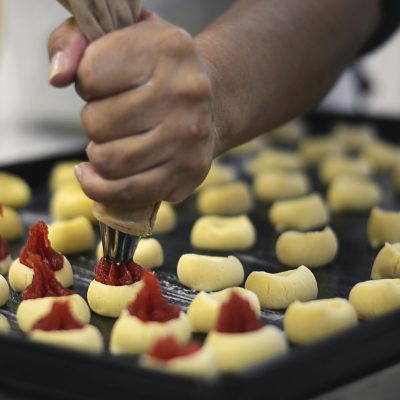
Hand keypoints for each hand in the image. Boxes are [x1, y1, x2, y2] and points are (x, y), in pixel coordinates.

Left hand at [48, 11, 217, 206]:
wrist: (208, 99)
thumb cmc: (156, 69)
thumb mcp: (119, 33)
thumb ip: (74, 41)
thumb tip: (58, 77)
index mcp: (168, 49)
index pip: (90, 76)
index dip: (86, 83)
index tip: (104, 83)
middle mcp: (185, 94)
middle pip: (97, 123)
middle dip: (93, 122)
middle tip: (111, 116)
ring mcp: (190, 139)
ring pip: (108, 162)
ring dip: (98, 154)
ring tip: (110, 142)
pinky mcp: (189, 173)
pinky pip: (126, 193)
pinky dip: (100, 188)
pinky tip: (95, 174)